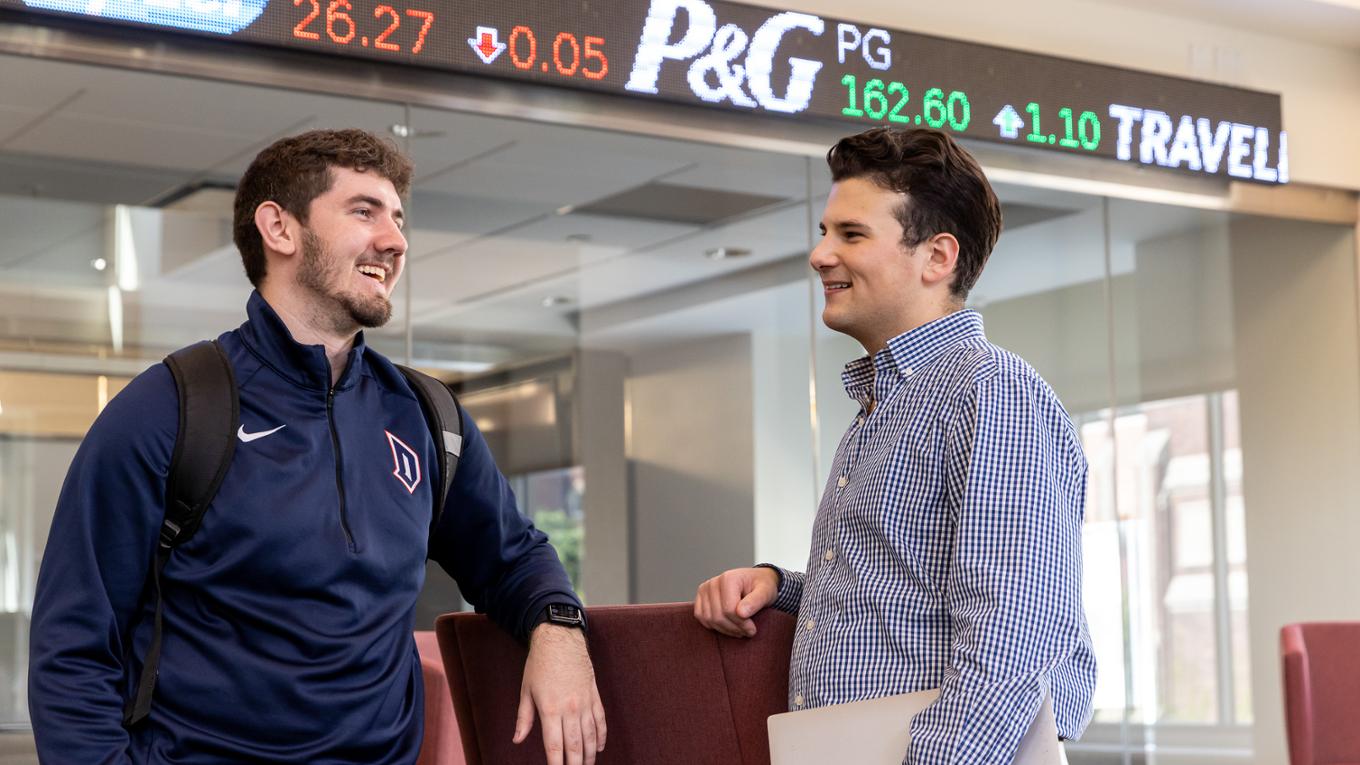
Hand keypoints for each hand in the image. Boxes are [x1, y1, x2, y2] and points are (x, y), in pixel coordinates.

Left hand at [514, 623, 606, 764]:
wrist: (560, 639)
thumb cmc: (540, 664)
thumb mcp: (526, 690)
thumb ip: (524, 718)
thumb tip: (517, 739)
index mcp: (550, 709)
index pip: (554, 746)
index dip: (556, 764)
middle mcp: (570, 708)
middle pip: (575, 746)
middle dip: (575, 764)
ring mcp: (585, 702)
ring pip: (590, 736)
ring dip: (590, 755)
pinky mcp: (594, 695)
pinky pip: (600, 720)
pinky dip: (601, 736)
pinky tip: (599, 747)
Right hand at [693, 566, 777, 637]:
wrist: (755, 581)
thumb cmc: (761, 586)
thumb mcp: (766, 591)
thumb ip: (756, 601)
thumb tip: (741, 613)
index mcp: (728, 579)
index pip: (729, 609)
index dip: (742, 624)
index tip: (752, 629)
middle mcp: (713, 583)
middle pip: (718, 616)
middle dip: (734, 628)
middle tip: (748, 632)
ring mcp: (704, 590)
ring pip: (709, 620)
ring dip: (725, 629)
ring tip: (740, 630)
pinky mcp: (700, 599)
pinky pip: (702, 618)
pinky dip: (715, 626)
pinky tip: (729, 626)